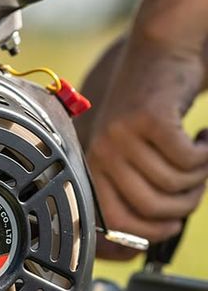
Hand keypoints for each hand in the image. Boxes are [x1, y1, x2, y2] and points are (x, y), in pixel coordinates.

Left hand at [86, 41, 207, 260]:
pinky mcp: (150, 119)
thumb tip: (147, 237)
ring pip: (176, 183)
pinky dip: (207, 153)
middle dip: (186, 202)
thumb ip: (137, 187)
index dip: (151, 231)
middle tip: (197, 179)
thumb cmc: (152, 109)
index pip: (117, 221)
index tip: (174, 221)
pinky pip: (189, 160)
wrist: (160, 53)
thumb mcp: (134, 150)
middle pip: (154, 207)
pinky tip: (204, 135)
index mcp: (95, 163)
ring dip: (201, 174)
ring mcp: (123, 134)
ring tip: (198, 150)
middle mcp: (102, 150)